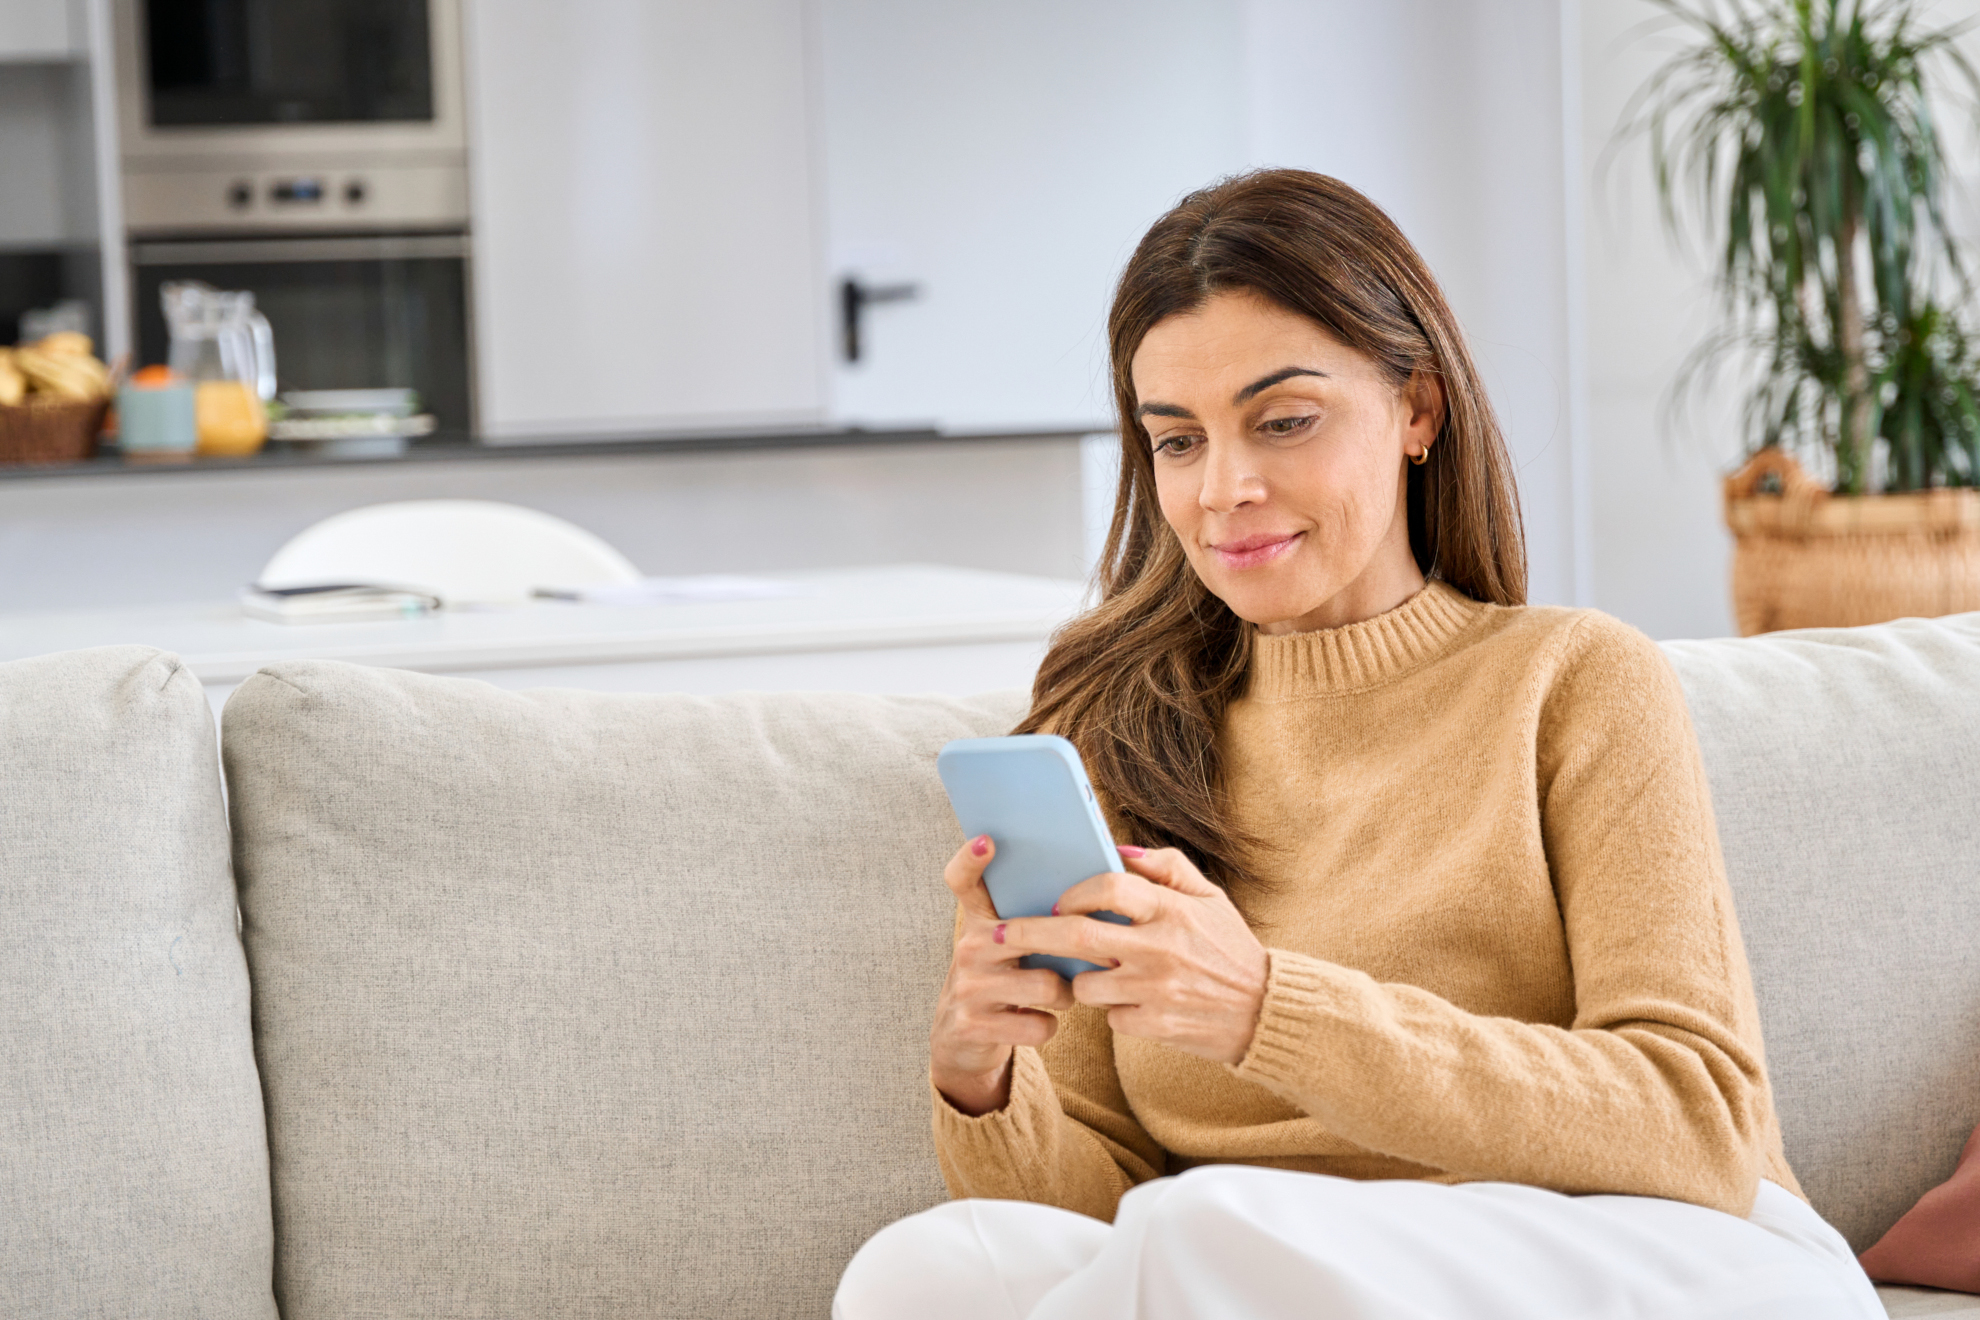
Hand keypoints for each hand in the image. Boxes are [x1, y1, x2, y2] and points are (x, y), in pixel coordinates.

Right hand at [929, 834, 1075, 1115]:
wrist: (963, 1038)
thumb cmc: (1006, 977)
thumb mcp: (1009, 945)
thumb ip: (1037, 919)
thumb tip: (1099, 892)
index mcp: (978, 920)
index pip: (962, 880)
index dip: (971, 859)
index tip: (989, 840)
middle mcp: (968, 947)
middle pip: (1031, 935)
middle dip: (1076, 948)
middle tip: (1105, 953)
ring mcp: (968, 987)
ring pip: (1045, 984)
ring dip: (1066, 993)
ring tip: (1062, 993)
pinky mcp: (973, 1025)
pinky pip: (1038, 1023)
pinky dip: (1050, 1025)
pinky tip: (1042, 1020)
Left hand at [996, 847, 1268, 1065]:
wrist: (1265, 1012)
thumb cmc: (1230, 947)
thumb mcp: (1209, 897)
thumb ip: (1165, 867)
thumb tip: (1117, 848)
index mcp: (1173, 910)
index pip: (1110, 887)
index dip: (1075, 890)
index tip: (1055, 898)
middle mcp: (1161, 948)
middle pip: (1078, 936)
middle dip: (1030, 933)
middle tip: (997, 935)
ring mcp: (1156, 990)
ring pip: (1086, 985)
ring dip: (1079, 980)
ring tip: (1096, 974)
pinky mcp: (1155, 1026)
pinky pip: (1110, 1016)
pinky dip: (1113, 1009)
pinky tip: (1132, 1001)